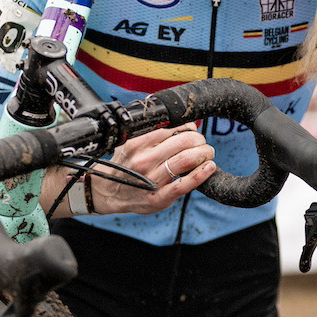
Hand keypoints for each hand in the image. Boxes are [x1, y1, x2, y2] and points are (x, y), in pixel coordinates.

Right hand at [81, 124, 215, 214]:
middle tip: (203, 143)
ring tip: (208, 153)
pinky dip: (200, 175)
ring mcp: (151, 180)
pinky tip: (209, 167)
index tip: (193, 130)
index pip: (172, 128)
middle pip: (183, 142)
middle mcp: (143, 160)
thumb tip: (178, 118)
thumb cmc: (124, 165)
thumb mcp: (130, 143)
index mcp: (137, 143)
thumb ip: (150, 132)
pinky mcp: (158, 198)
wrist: (107, 192)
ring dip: (203, 154)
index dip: (189, 128)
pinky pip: (183, 185)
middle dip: (199, 140)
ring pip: (185, 160)